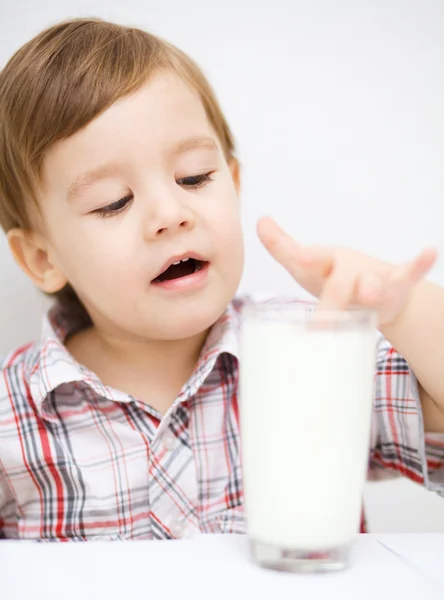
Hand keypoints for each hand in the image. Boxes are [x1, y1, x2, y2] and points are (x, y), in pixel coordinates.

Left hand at [257, 216, 436, 325]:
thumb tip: (260, 220)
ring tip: (370, 296)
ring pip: (374, 283)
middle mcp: (349, 267)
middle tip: (321, 326)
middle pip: (341, 285)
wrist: (371, 291)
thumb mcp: (307, 266)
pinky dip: (419, 263)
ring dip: (372, 289)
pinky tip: (429, 252)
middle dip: (333, 302)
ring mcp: (374, 276)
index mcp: (325, 262)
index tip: (299, 256)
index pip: (314, 259)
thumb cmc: (333, 278)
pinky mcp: (397, 284)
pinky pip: (410, 273)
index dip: (307, 257)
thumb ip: (283, 247)